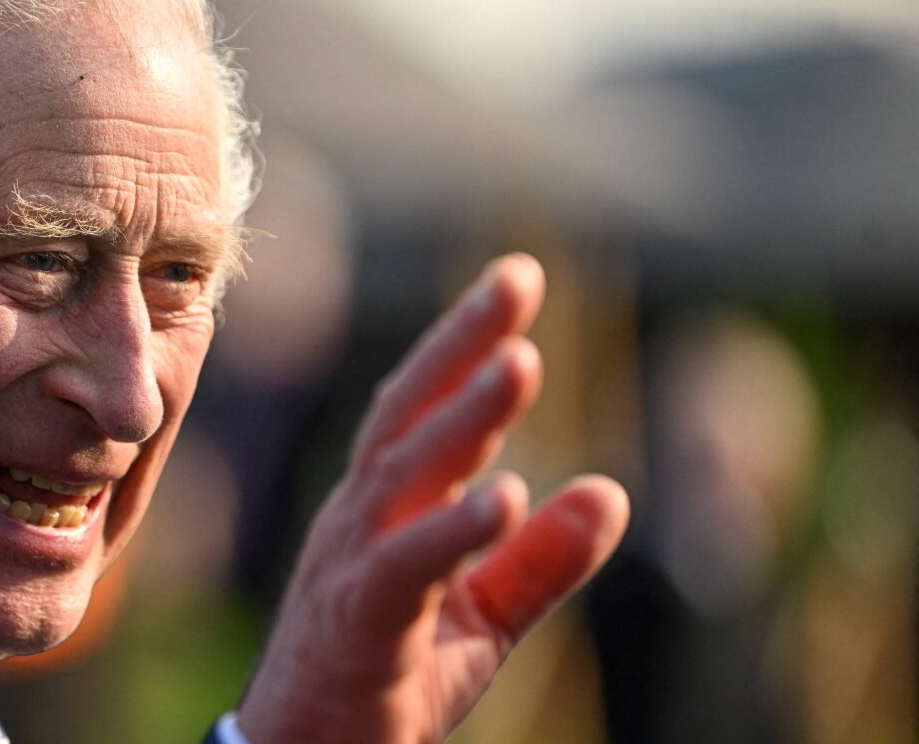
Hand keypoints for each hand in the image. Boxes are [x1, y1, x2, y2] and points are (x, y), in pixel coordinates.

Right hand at [236, 253, 629, 743]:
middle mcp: (359, 521)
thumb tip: (611, 490)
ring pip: (404, 477)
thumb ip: (540, 558)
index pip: (422, 409)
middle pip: (406, 416)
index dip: (465, 342)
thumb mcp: (482, 617)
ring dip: (462, 419)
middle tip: (515, 280)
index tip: (516, 278)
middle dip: (460, 344)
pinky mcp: (359, 625)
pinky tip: (504, 497)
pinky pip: (404, 569)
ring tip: (520, 363)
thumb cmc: (387, 681)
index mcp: (383, 511)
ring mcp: (349, 567)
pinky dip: (451, 530)